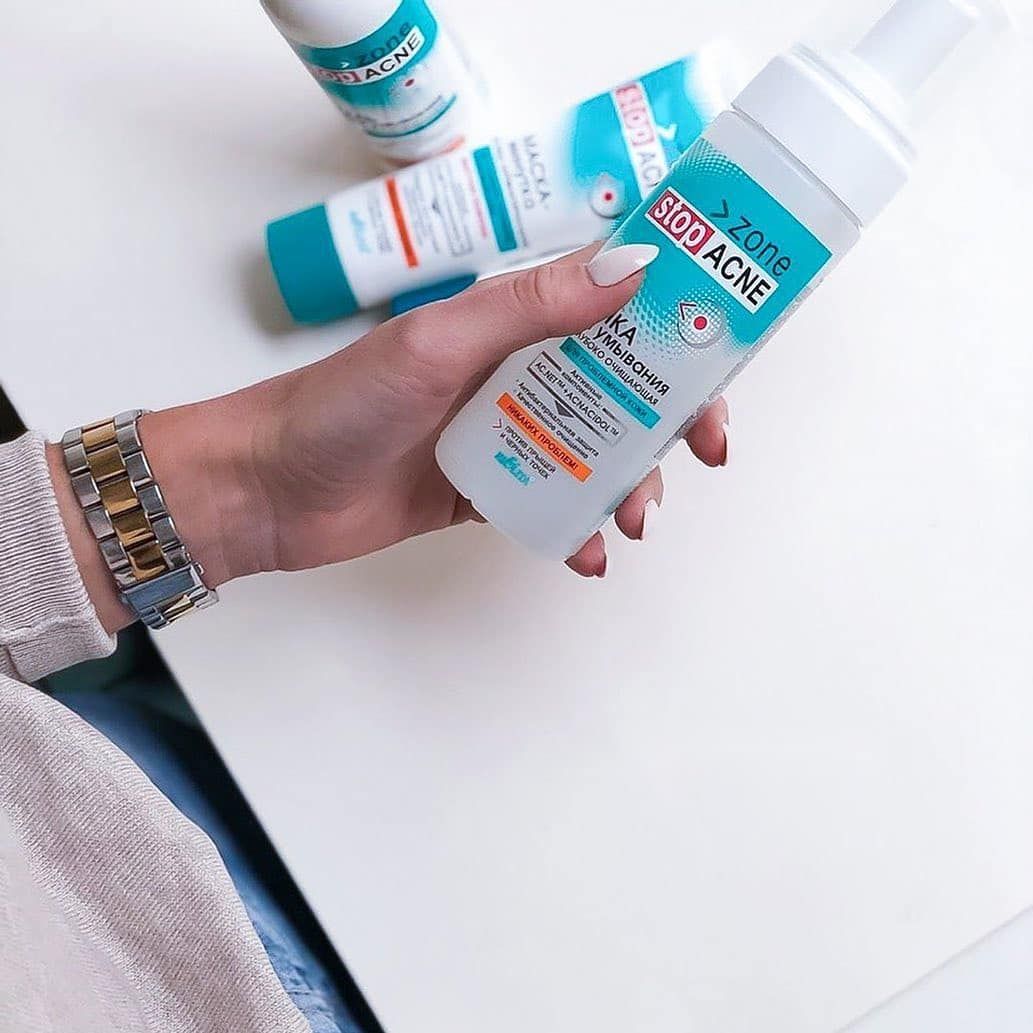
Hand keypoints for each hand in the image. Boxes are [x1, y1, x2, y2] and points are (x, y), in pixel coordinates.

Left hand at [52, 246, 728, 632]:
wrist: (267, 490)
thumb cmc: (340, 404)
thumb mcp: (439, 343)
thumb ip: (531, 306)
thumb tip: (633, 267)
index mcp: (507, 321)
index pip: (611, 311)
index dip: (674, 331)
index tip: (721, 364)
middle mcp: (512, 371)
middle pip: (618, 387)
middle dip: (669, 421)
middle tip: (702, 456)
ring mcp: (501, 434)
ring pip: (592, 452)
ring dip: (629, 483)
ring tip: (632, 519)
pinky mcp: (483, 491)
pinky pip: (550, 506)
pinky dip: (578, 531)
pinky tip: (588, 557)